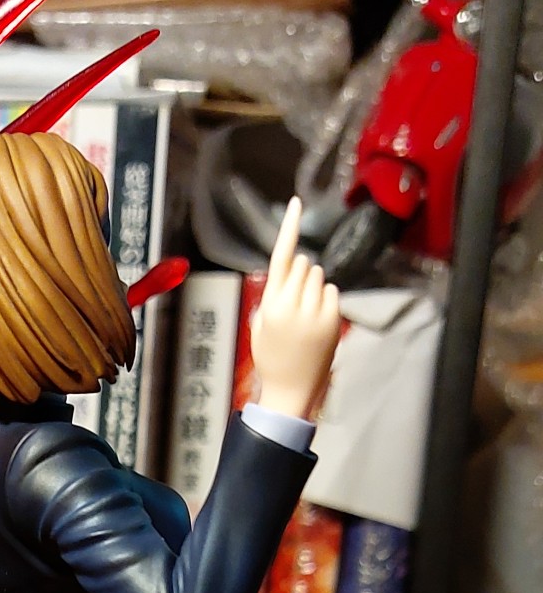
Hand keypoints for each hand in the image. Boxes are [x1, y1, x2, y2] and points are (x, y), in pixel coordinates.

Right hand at [251, 197, 340, 420]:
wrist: (290, 390)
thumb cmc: (272, 357)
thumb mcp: (260, 324)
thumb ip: (273, 295)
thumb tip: (291, 271)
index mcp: (271, 303)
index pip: (282, 255)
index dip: (290, 226)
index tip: (297, 202)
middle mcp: (293, 304)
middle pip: (304, 263)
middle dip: (300, 274)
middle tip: (295, 301)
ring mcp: (315, 312)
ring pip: (319, 276)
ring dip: (313, 287)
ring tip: (305, 315)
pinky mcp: (332, 320)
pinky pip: (332, 292)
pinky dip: (325, 300)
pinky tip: (317, 321)